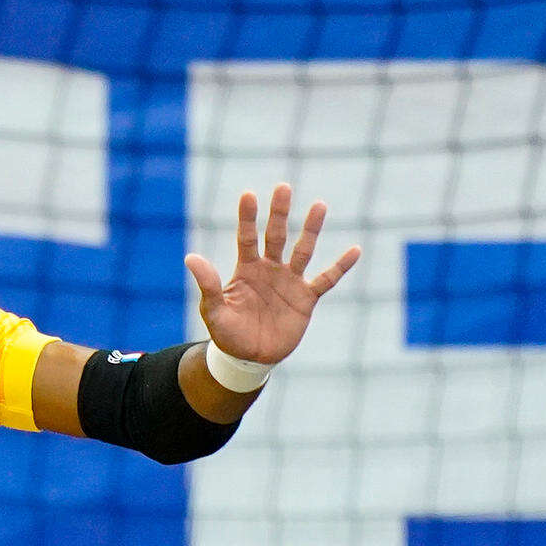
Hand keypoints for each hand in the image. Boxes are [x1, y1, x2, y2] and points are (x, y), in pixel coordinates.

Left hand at [182, 184, 360, 369]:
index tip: (248, 194)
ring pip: (303, 250)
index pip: (247, 238)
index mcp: (246, 269)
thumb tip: (190, 257)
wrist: (249, 358)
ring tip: (320, 205)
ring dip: (311, 229)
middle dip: (279, 213)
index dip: (247, 217)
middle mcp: (269, 270)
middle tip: (283, 188)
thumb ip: (208, 284)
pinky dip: (340, 266)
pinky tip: (355, 249)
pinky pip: (327, 279)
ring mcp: (289, 282)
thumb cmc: (228, 333)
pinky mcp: (306, 298)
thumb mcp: (213, 310)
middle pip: (276, 235)